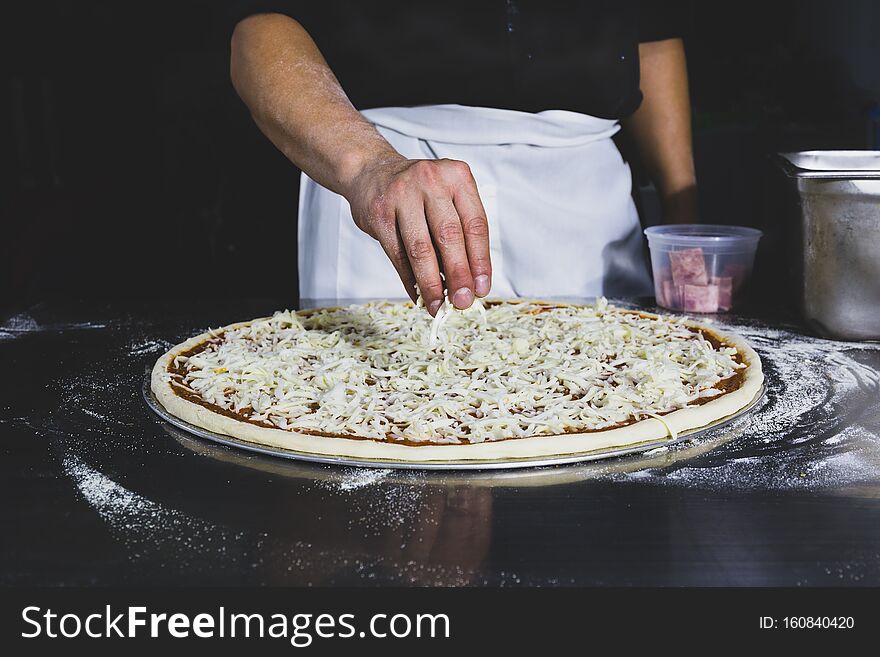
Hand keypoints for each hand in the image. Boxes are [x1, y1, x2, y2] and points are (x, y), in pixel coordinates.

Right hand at [343, 155, 491, 315]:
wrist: (372, 171)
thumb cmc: (418, 192)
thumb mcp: (446, 197)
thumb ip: (460, 231)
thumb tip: (470, 281)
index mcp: (457, 176)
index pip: (475, 224)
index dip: (480, 260)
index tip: (482, 288)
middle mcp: (431, 181)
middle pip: (449, 236)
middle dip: (458, 275)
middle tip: (462, 302)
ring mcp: (402, 195)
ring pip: (421, 248)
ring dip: (431, 283)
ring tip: (438, 306)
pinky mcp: (380, 213)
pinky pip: (397, 254)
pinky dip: (409, 279)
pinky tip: (418, 295)